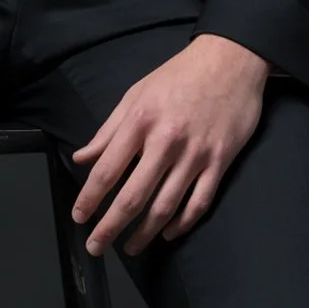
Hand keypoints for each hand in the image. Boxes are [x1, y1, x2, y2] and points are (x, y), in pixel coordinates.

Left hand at [69, 34, 269, 257]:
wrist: (230, 59)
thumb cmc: (178, 75)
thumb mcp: (137, 93)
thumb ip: (108, 129)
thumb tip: (81, 158)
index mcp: (141, 119)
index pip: (107, 169)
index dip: (89, 198)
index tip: (79, 217)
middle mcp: (166, 139)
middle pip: (133, 196)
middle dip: (110, 227)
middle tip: (96, 246)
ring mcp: (195, 153)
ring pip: (165, 206)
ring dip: (144, 233)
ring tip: (130, 247)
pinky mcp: (220, 162)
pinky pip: (199, 203)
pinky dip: (182, 224)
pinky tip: (167, 233)